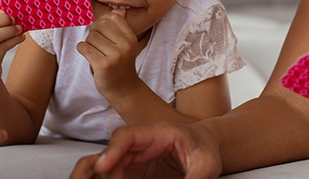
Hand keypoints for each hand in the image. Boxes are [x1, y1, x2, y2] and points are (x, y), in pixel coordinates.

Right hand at [69, 123, 221, 178]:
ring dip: (101, 177)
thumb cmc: (204, 147)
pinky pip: (114, 177)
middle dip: (101, 170)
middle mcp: (139, 145)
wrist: (207, 146)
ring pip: (106, 168)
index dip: (112, 150)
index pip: (126, 136)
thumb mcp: (207, 163)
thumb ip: (196, 177)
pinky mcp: (133, 174)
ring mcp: (134, 160)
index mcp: (156, 134)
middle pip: (110, 154)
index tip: (103, 165)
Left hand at [76, 12, 141, 100]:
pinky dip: (82, 50)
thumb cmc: (120, 64)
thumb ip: (119, 28)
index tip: (101, 32)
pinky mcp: (103, 65)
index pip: (113, 17)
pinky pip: (84, 48)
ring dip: (88, 43)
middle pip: (100, 25)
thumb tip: (117, 9)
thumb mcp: (124, 45)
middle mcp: (125, 45)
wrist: (124, 89)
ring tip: (95, 52)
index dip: (102, 22)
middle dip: (94, 32)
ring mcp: (115, 56)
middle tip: (96, 44)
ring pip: (91, 37)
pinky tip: (89, 56)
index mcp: (131, 38)